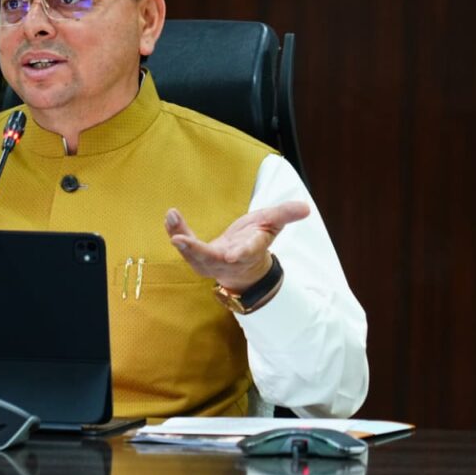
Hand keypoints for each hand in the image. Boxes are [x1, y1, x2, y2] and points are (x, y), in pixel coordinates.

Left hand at [165, 201, 309, 289]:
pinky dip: (177, 231)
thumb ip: (285, 214)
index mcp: (250, 251)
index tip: (232, 255)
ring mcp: (212, 262)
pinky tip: (170, 217)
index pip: (246, 253)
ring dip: (181, 239)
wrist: (243, 267)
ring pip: (194, 256)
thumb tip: (305, 208)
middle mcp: (229, 260)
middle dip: (196, 251)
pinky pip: (185, 246)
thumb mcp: (272, 224)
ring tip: (171, 218)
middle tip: (180, 240)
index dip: (240, 254)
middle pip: (212, 259)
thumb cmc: (256, 240)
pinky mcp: (198, 257)